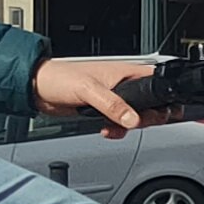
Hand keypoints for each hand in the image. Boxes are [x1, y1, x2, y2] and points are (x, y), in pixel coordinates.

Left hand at [35, 56, 154, 134]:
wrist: (39, 89)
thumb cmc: (61, 78)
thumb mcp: (90, 91)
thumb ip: (113, 105)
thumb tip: (133, 119)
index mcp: (125, 72)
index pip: (156, 82)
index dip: (164, 98)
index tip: (160, 113)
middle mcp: (124, 84)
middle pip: (151, 104)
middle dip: (145, 118)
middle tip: (133, 122)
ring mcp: (115, 98)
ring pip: (136, 116)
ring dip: (128, 127)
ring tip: (114, 127)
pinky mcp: (105, 110)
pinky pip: (121, 123)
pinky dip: (117, 130)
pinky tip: (106, 130)